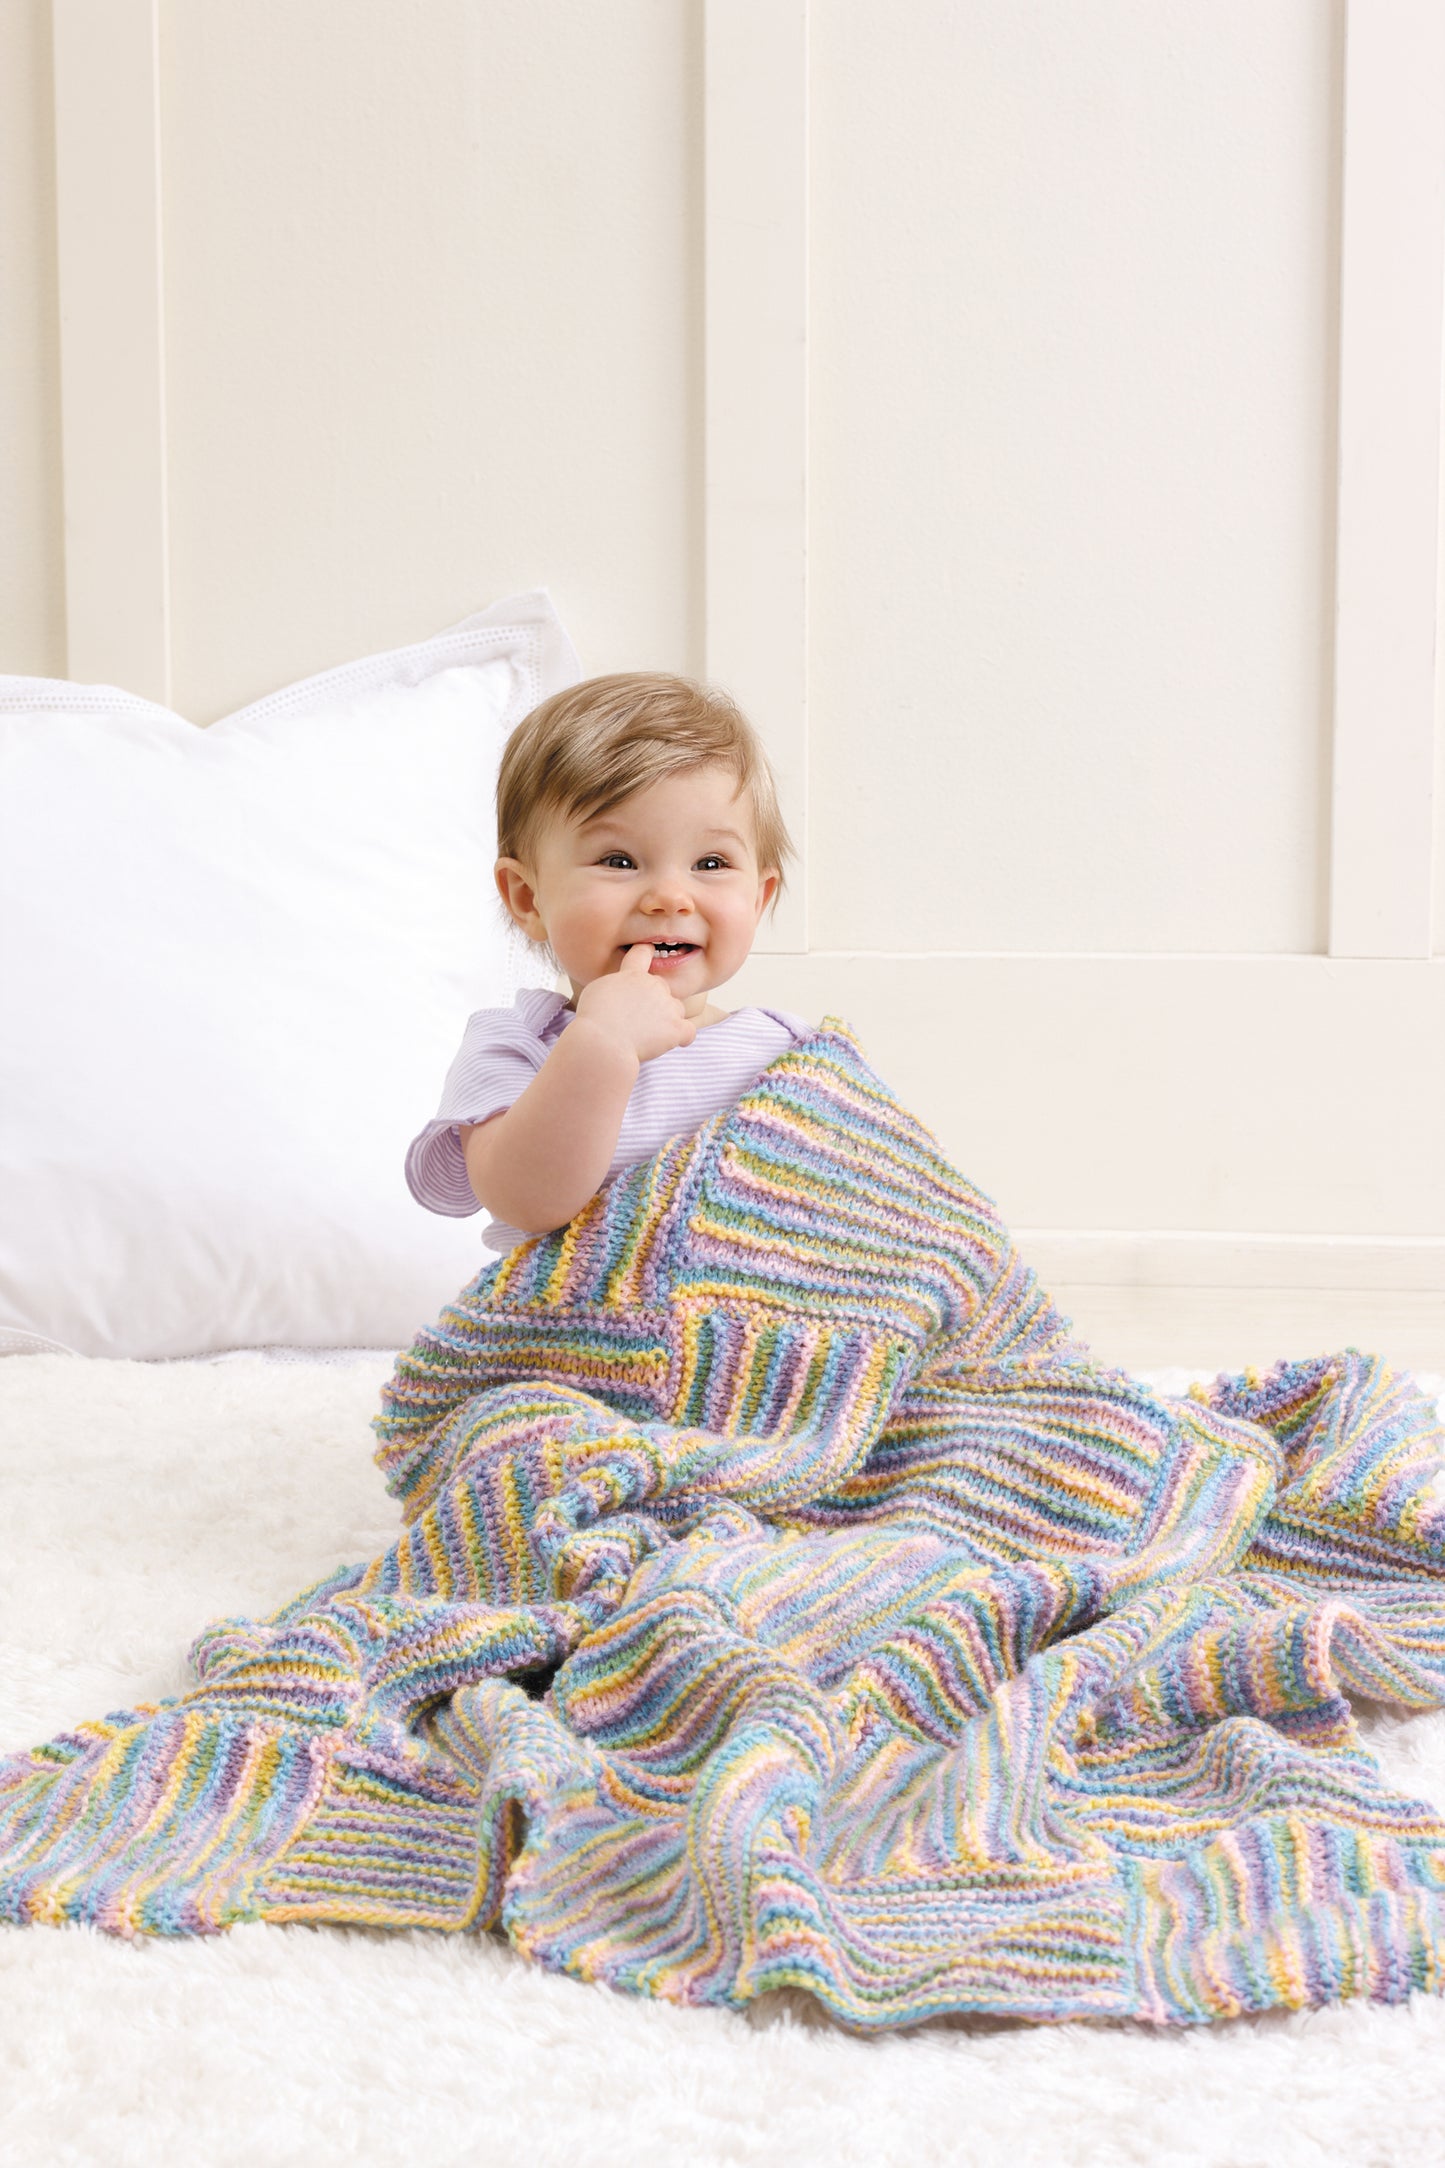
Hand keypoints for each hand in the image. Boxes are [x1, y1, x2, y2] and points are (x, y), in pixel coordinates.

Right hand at [573, 944, 696, 1064]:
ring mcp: (667, 1006)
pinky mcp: (675, 1028)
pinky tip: (674, 1041)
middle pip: (662, 987)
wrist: (603, 1042)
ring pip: (677, 1009)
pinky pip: (688, 1031)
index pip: (642, 953)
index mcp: (632, 975)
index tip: (650, 949)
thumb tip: (623, 993)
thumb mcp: (596, 991)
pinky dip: (682, 1036)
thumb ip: (615, 986)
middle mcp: (653, 985)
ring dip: (668, 1019)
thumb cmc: (593, 1019)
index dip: (646, 951)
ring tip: (648, 1034)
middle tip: (637, 1018)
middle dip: (654, 1000)